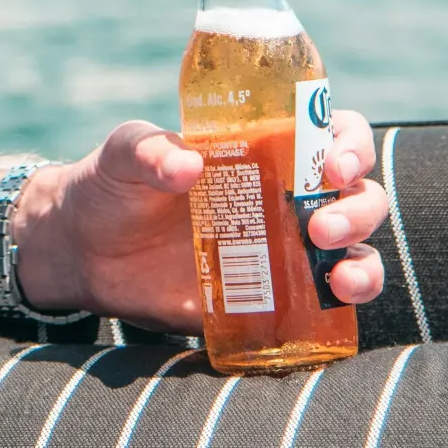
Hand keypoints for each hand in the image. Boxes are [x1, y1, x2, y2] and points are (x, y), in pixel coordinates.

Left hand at [13, 110, 389, 333]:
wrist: (85, 254)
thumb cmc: (112, 186)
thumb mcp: (123, 154)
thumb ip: (148, 151)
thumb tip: (187, 165)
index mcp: (266, 150)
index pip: (333, 134)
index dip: (351, 145)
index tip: (332, 164)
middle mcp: (287, 199)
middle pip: (359, 197)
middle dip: (358, 211)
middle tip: (320, 229)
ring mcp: (283, 253)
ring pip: (356, 255)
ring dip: (362, 267)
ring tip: (339, 280)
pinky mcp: (269, 301)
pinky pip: (323, 308)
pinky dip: (339, 312)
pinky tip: (330, 313)